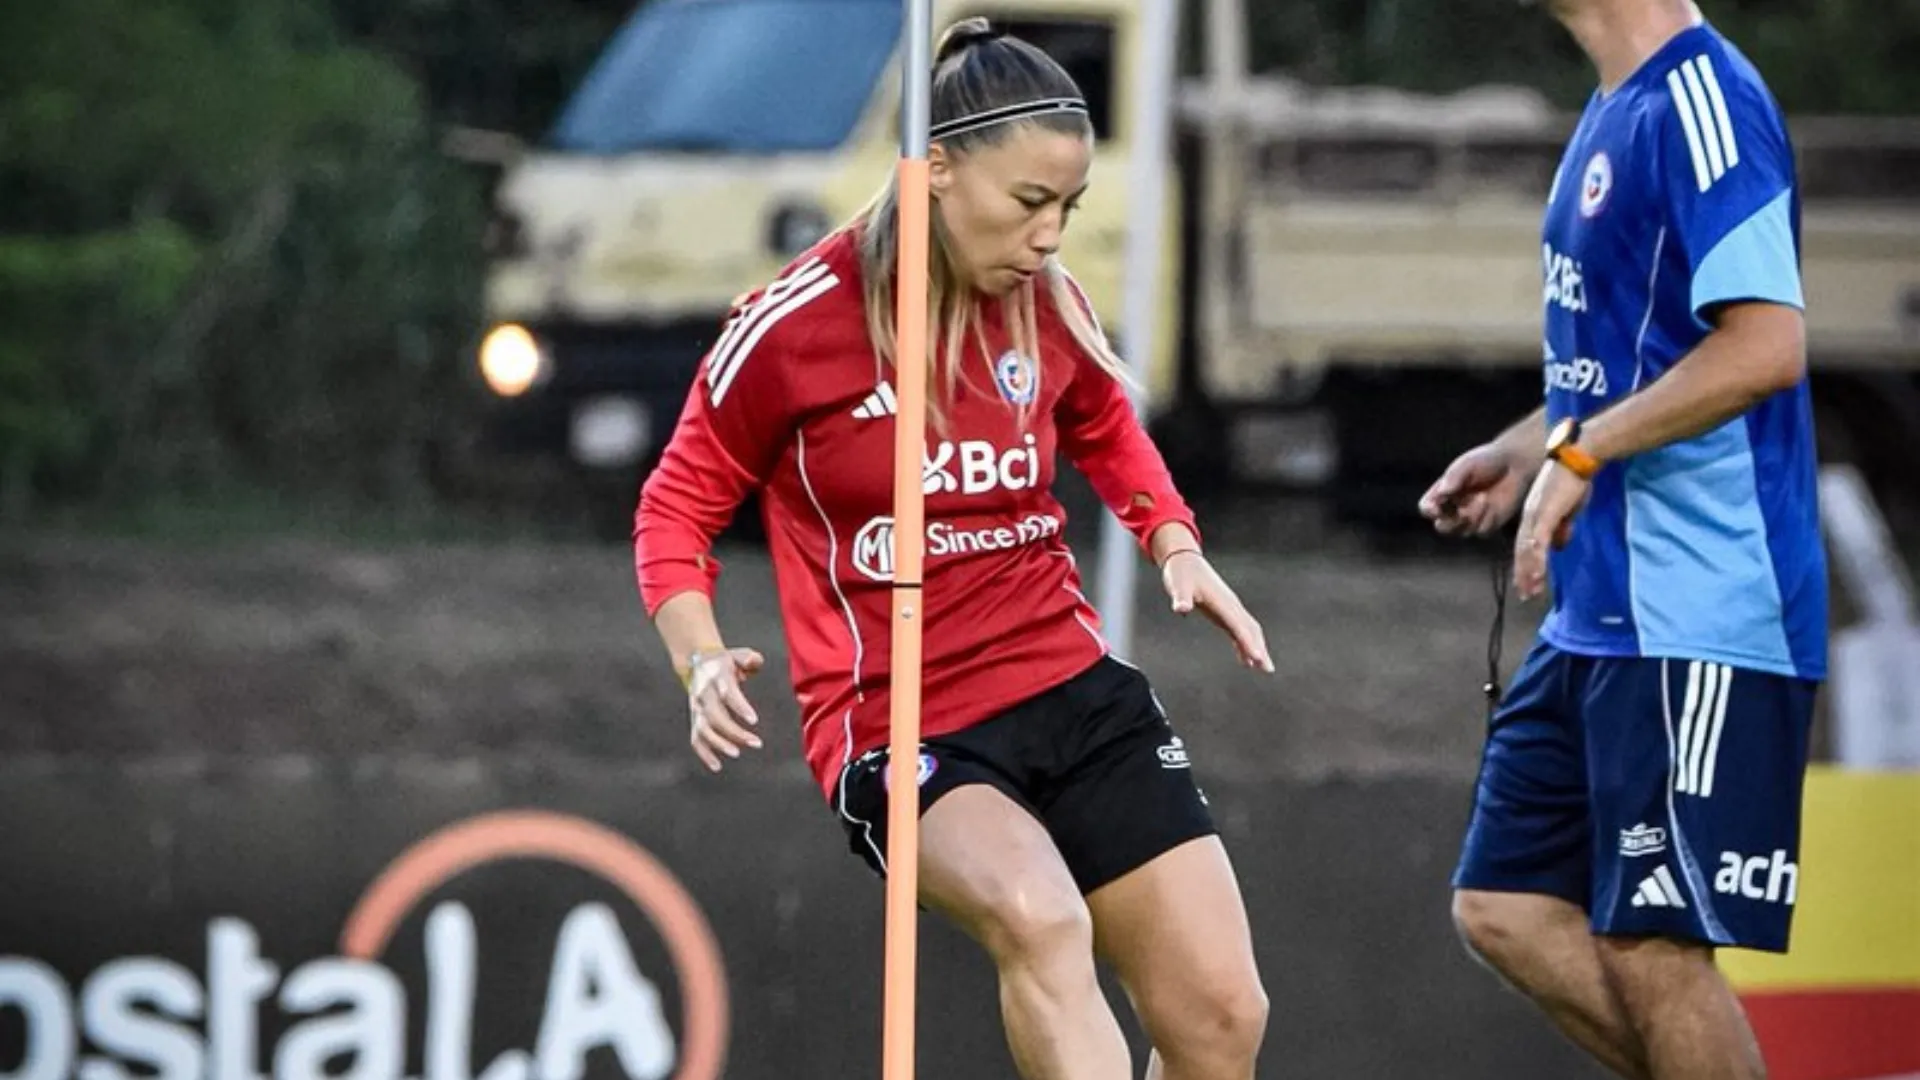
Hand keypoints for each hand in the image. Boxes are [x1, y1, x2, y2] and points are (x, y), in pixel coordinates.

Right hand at [684, 646, 765, 771]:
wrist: (698, 663)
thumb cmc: (726, 662)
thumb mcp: (738, 654)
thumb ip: (750, 658)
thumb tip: (755, 661)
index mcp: (716, 677)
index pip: (727, 693)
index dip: (740, 707)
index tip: (754, 720)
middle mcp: (703, 694)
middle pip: (716, 716)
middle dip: (734, 731)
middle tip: (755, 743)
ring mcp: (697, 708)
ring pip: (704, 729)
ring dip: (719, 744)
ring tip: (737, 753)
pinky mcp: (695, 719)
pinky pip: (696, 739)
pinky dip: (704, 753)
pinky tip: (717, 766)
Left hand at [1162, 551, 1273, 672]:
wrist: (1184, 559)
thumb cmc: (1181, 572)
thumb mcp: (1178, 585)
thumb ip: (1181, 598)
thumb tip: (1181, 609)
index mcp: (1222, 601)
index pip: (1238, 625)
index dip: (1248, 642)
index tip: (1257, 657)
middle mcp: (1230, 605)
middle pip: (1250, 629)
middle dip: (1260, 648)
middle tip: (1268, 669)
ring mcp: (1229, 608)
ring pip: (1249, 630)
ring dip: (1257, 647)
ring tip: (1263, 668)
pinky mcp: (1224, 611)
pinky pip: (1239, 630)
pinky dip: (1244, 644)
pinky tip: (1245, 660)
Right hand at [1419, 443, 1530, 537]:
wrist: (1516, 464)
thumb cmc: (1487, 460)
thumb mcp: (1468, 464)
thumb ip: (1454, 477)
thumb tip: (1442, 492)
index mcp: (1443, 493)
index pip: (1427, 508)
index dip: (1429, 510)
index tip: (1436, 508)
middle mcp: (1454, 508)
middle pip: (1442, 527)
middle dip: (1450, 523)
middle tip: (1462, 513)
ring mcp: (1471, 518)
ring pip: (1462, 530)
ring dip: (1471, 516)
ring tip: (1483, 497)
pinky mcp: (1489, 524)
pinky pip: (1482, 531)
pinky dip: (1486, 519)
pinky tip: (1492, 504)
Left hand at [1512, 461, 1589, 600]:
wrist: (1578, 457)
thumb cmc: (1575, 479)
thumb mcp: (1568, 508)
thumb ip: (1561, 527)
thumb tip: (1557, 547)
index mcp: (1534, 514)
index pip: (1525, 544)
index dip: (1525, 564)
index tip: (1526, 581)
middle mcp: (1530, 516)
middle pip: (1522, 550)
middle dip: (1524, 574)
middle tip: (1525, 594)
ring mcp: (1536, 515)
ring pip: (1527, 550)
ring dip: (1529, 572)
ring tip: (1530, 591)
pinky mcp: (1545, 514)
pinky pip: (1538, 542)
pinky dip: (1536, 560)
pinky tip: (1537, 575)